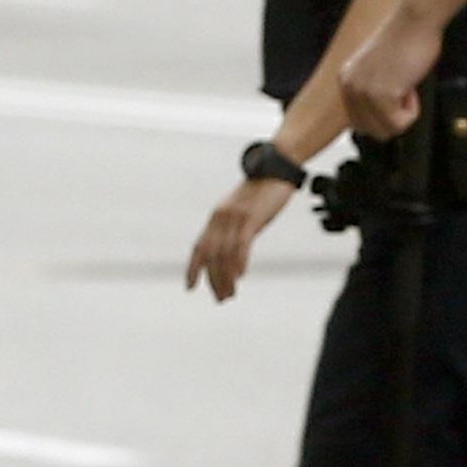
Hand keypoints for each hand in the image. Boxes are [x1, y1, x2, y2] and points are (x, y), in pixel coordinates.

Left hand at [187, 171, 293, 302]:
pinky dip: (238, 262)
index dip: (193, 268)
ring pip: (224, 254)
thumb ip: (236, 227)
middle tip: (220, 298)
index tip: (189, 287)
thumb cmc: (263, 190)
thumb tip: (234, 248)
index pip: (199, 247)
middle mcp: (220, 218)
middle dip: (212, 280)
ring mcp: (235, 218)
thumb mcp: (243, 211)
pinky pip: (241, 244)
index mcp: (216, 217)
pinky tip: (240, 276)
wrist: (276, 167)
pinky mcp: (251, 218)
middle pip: (210, 255)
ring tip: (230, 294)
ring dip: (226, 277)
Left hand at [339, 6, 437, 142]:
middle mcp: (348, 87)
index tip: (397, 93)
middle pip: (370, 130)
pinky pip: (400, 123)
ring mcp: (362, 92)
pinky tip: (411, 87)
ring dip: (404, 116)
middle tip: (404, 93)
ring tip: (408, 87)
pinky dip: (412, 112)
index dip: (384, 115)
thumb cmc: (407, 40)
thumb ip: (373, 90)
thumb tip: (382, 119)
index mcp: (345, 81)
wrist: (415, 20)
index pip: (359, 122)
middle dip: (393, 119)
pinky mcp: (381, 94)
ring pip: (385, 130)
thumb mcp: (378, 69)